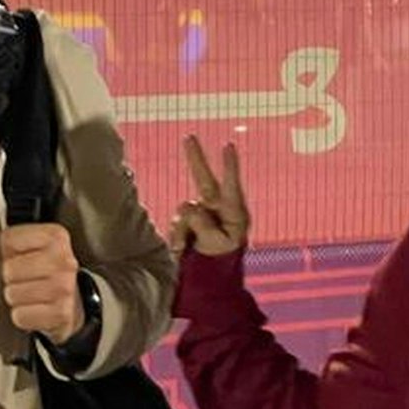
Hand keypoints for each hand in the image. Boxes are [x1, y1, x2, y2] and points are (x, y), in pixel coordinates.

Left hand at [0, 222, 81, 343]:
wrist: (74, 303)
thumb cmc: (47, 273)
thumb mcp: (35, 246)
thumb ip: (12, 239)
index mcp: (56, 236)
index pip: (8, 239)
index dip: (9, 251)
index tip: (22, 256)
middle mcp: (63, 260)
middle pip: (8, 269)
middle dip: (12, 277)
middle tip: (26, 279)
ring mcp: (64, 288)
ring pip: (11, 294)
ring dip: (17, 298)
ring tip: (30, 295)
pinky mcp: (61, 313)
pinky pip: (20, 316)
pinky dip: (23, 316)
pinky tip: (34, 309)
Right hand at [170, 135, 249, 256]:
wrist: (208, 271)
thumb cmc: (222, 257)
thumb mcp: (218, 244)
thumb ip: (204, 225)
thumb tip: (190, 208)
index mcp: (233, 212)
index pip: (232, 185)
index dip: (230, 166)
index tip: (228, 145)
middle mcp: (216, 206)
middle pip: (204, 178)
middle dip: (196, 157)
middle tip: (189, 136)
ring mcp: (200, 210)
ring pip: (184, 210)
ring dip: (183, 230)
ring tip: (189, 247)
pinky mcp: (186, 218)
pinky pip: (176, 223)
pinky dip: (176, 236)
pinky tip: (182, 248)